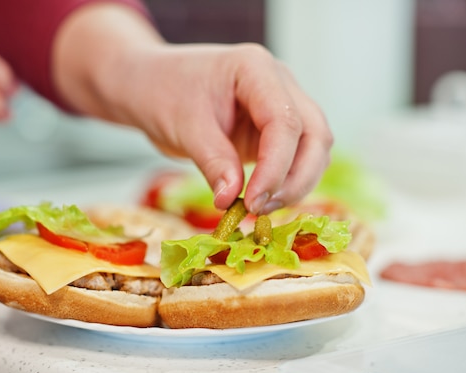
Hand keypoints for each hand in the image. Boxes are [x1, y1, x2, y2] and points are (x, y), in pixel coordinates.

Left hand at [53, 4, 331, 213]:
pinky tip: (263, 200)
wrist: (151, 85)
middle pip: (314, 134)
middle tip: (261, 210)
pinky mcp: (274, 130)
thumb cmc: (164, 93)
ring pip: (314, 148)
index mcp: (256, 69)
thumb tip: (231, 200)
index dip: (275, 167)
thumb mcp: (184, 127)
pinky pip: (297, 158)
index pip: (285, 121)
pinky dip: (287, 182)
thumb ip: (213, 161)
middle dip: (296, 179)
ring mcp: (281, 105)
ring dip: (296, 184)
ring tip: (260, 209)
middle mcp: (278, 83)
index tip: (254, 202)